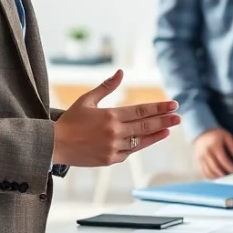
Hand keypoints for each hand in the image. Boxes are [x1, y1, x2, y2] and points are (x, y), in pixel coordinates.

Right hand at [52, 70, 180, 166]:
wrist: (54, 145)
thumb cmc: (70, 121)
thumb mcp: (87, 100)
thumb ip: (106, 87)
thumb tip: (121, 72)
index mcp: (110, 115)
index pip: (141, 110)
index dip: (159, 107)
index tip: (173, 104)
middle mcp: (114, 132)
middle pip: (145, 125)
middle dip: (164, 120)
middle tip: (179, 116)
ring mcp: (113, 148)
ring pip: (141, 141)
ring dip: (157, 134)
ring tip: (169, 129)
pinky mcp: (109, 160)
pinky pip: (129, 153)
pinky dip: (139, 146)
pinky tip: (148, 140)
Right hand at [193, 128, 232, 179]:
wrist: (201, 132)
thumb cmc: (216, 135)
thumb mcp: (227, 136)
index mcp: (214, 145)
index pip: (222, 158)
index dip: (228, 166)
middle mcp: (206, 152)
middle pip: (214, 166)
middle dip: (222, 173)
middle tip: (229, 175)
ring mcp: (201, 157)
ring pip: (208, 171)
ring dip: (216, 176)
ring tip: (223, 176)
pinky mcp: (198, 161)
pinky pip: (203, 171)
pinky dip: (209, 176)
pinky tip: (215, 177)